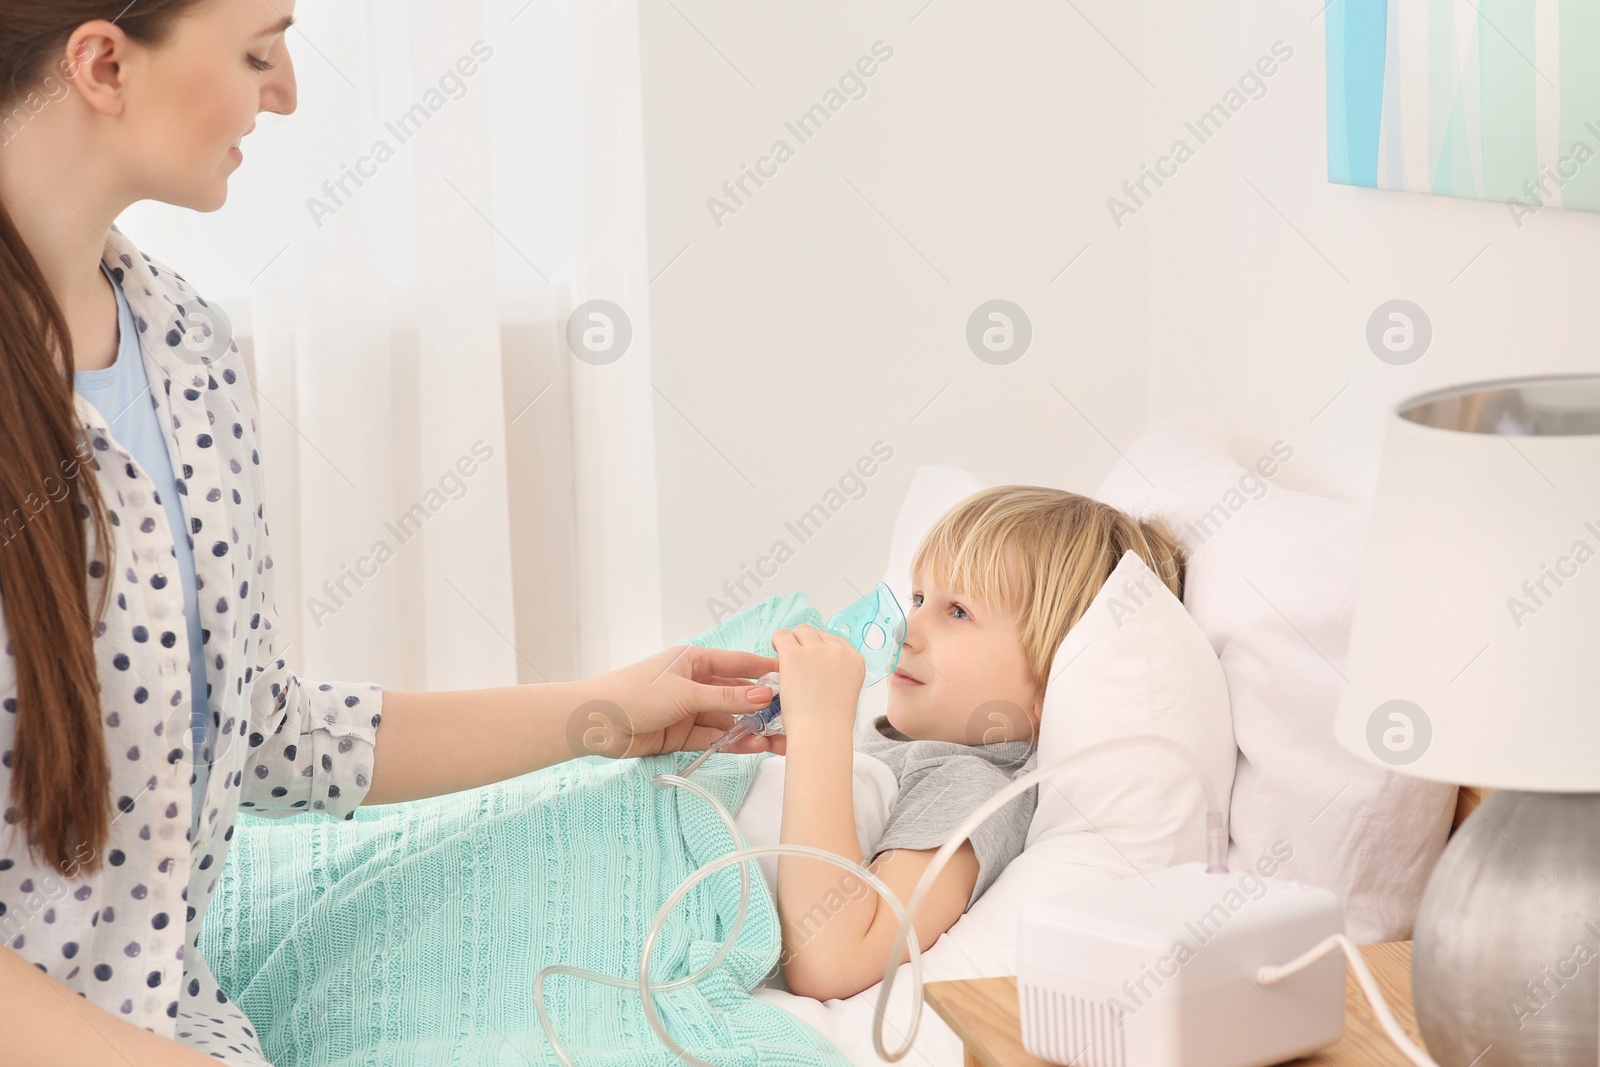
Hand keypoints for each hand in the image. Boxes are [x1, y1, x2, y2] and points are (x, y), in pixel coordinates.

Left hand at [577, 645, 779, 758]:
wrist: (594, 723)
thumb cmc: (634, 693)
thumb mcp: (686, 693)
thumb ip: (727, 696)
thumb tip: (765, 693)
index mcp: (695, 660)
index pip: (740, 662)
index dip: (767, 669)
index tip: (795, 676)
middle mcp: (695, 683)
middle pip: (737, 694)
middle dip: (762, 706)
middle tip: (791, 718)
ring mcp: (689, 710)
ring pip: (728, 719)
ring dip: (750, 729)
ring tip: (777, 740)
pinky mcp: (681, 735)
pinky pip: (713, 737)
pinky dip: (732, 742)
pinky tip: (753, 745)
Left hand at [770, 624, 863, 735]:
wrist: (821, 734)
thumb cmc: (830, 724)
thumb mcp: (845, 693)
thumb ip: (837, 675)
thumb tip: (820, 668)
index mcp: (855, 661)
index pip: (835, 641)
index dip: (820, 651)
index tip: (812, 663)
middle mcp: (839, 651)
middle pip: (817, 633)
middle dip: (806, 645)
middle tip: (797, 665)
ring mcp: (817, 651)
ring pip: (801, 631)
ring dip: (792, 643)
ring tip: (785, 661)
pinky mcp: (795, 655)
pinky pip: (782, 635)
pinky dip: (777, 642)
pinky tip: (775, 654)